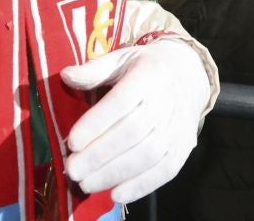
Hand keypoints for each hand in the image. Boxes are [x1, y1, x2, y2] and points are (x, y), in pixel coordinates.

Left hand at [62, 38, 210, 203]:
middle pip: (133, 132)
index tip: (72, 142)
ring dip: (114, 173)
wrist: (187, 75)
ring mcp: (177, 126)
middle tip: (72, 169)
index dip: (96, 123)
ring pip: (148, 155)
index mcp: (149, 74)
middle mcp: (166, 101)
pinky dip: (141, 186)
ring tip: (86, 184)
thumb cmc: (144, 68)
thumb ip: (94, 70)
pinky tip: (116, 194)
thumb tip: (66, 75)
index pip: (122, 101)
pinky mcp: (183, 147)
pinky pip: (165, 171)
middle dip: (99, 155)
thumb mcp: (121, 59)